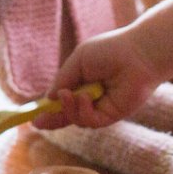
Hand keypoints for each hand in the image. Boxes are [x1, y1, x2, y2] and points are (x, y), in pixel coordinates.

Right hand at [32, 28, 163, 129]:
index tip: (34, 116)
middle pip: (67, 115)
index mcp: (82, 82)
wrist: (138, 54)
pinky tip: (86, 97)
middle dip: (52, 119)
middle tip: (38, 122)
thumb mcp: (78, 61)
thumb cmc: (110, 51)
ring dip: (69, 108)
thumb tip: (50, 97)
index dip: (49, 109)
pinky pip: (90, 121)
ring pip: (76, 118)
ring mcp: (100, 107)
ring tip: (70, 95)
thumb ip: (63, 79)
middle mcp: (90, 97)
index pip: (62, 100)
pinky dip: (83, 111)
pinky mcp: (111, 115)